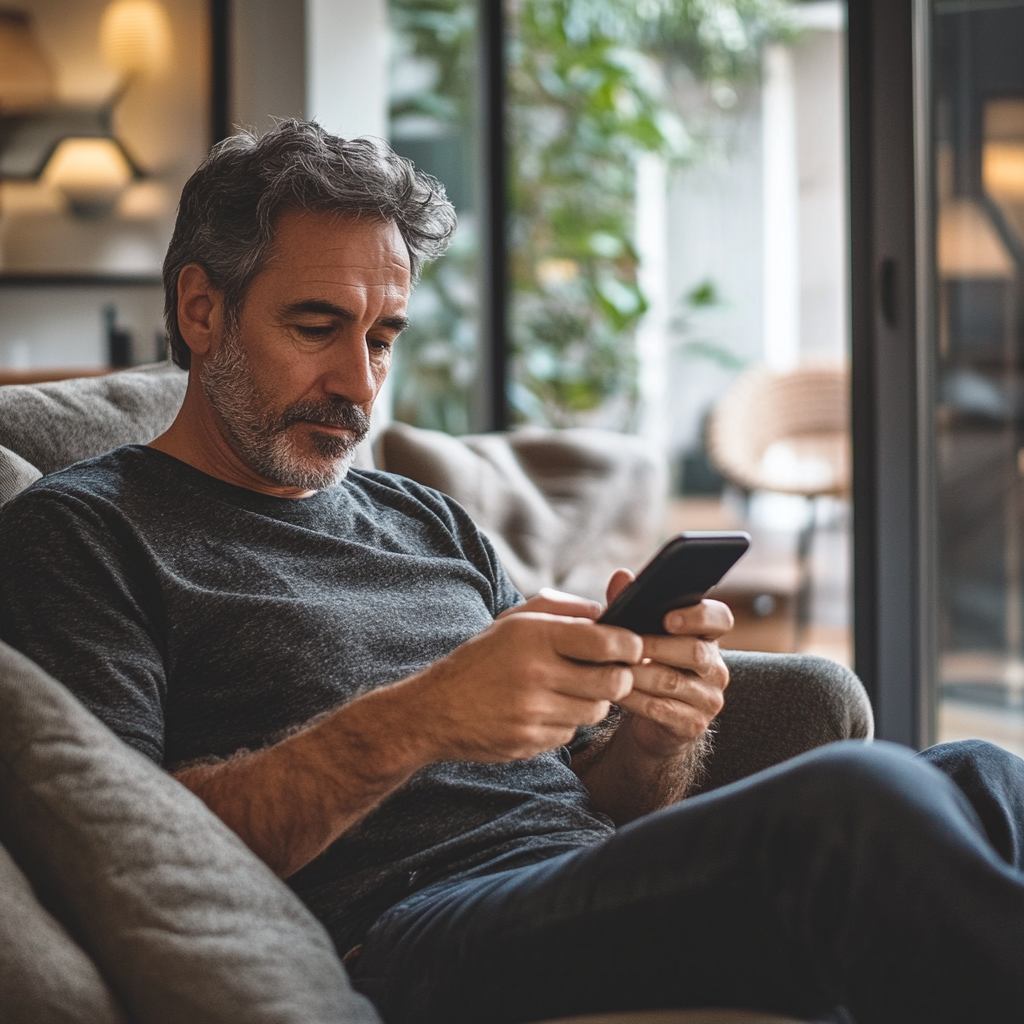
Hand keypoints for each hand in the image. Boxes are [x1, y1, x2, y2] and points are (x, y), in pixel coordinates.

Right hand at [408, 604, 641, 763]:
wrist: (436, 708)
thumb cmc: (483, 657)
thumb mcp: (515, 620)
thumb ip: (564, 609)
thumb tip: (607, 614)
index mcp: (535, 636)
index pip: (606, 643)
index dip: (629, 646)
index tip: (631, 647)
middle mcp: (535, 673)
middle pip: (612, 682)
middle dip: (619, 677)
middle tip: (609, 672)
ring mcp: (532, 712)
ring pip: (596, 711)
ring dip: (592, 701)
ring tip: (570, 690)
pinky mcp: (529, 742)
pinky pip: (571, 733)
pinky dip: (566, 722)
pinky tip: (544, 711)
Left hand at [605, 569, 732, 759]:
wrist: (651, 719)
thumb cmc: (646, 665)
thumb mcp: (640, 633)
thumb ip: (632, 603)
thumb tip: (621, 576)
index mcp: (707, 636)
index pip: (720, 619)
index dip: (697, 616)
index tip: (668, 618)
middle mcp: (715, 667)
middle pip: (696, 652)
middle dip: (656, 646)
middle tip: (627, 645)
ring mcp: (708, 698)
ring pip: (674, 682)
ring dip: (639, 674)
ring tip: (613, 667)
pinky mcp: (693, 725)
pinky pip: (662, 710)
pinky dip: (635, 699)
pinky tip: (615, 692)